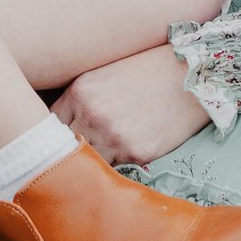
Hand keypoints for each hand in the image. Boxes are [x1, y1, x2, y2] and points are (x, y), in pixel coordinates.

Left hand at [51, 43, 212, 166]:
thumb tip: (56, 128)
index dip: (52, 137)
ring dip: (93, 163)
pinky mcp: (137, 152)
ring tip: (103, 156)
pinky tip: (127, 152)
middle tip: (73, 157)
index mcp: (80, 91)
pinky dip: (118, 165)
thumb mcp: (105, 75)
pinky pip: (116, 169)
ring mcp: (115, 135)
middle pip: (65, 148)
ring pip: (89, 163)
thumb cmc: (147, 71)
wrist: (192, 73)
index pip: (49, 126)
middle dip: (69, 153)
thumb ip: (79, 100)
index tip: (55, 143)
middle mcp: (93, 114)